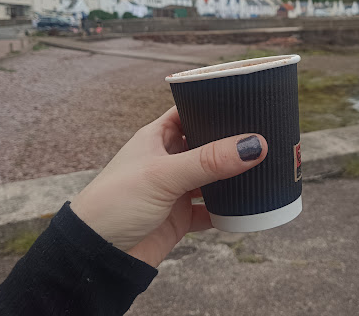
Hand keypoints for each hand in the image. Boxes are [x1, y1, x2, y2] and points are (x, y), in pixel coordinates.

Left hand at [70, 107, 266, 266]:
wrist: (95, 257)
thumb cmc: (115, 202)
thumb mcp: (164, 175)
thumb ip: (209, 160)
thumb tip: (254, 144)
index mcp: (157, 138)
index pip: (189, 111)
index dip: (212, 105)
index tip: (242, 102)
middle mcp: (168, 160)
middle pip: (206, 144)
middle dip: (229, 142)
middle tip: (263, 134)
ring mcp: (176, 189)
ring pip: (212, 177)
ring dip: (232, 176)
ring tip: (263, 167)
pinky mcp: (181, 217)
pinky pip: (212, 210)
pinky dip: (228, 210)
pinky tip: (246, 206)